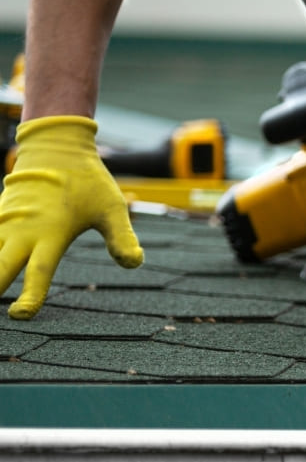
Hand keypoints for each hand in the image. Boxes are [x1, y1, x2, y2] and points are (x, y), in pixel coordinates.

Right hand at [0, 116, 142, 318]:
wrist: (56, 147)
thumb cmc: (88, 180)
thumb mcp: (112, 208)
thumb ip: (122, 237)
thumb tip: (135, 263)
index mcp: (51, 233)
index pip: (38, 272)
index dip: (31, 296)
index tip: (21, 315)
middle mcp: (23, 231)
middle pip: (0, 268)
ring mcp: (7, 223)